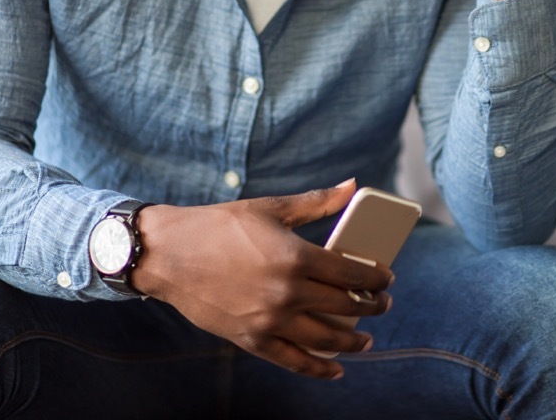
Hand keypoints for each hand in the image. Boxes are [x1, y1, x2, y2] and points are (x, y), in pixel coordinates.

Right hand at [130, 180, 393, 379]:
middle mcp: (286, 293)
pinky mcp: (251, 339)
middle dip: (371, 307)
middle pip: (344, 307)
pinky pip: (292, 361)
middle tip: (382, 304)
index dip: (376, 278)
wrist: (169, 254)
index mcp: (295, 257)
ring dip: (352, 342)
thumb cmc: (219, 226)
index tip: (385, 279)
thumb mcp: (271, 208)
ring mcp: (269, 320)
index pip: (352, 273)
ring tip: (366, 339)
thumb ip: (317, 202)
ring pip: (325, 339)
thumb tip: (352, 186)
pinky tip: (335, 369)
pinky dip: (317, 368)